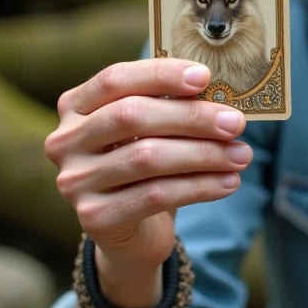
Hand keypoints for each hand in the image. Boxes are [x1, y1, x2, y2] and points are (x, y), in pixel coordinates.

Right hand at [44, 59, 251, 280]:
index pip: (115, 79)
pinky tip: (228, 182)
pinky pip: (155, 195)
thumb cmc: (144, 167)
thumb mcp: (152, 131)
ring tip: (241, 155)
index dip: (160, 75)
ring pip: (147, 157)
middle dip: (191, 117)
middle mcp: (65, 142)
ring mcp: (75, 181)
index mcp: (76, 106)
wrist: (130, 233)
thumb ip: (170, 107)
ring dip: (204, 154)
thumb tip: (219, 96)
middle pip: (132, 116)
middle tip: (235, 123)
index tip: (205, 77)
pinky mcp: (94, 217)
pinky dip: (199, 187)